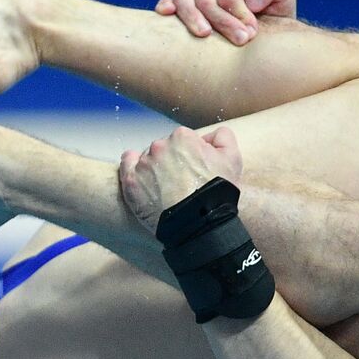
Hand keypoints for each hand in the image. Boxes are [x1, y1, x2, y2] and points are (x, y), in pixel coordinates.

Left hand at [119, 125, 243, 232]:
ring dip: (154, 168)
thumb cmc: (216, 193)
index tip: (194, 170)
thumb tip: (211, 135)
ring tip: (166, 189)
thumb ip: (223, 136)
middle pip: (164, 148)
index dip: (191, 155)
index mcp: (183, 137)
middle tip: (182, 182)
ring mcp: (143, 164)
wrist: (199, 222)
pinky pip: (126, 165)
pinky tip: (142, 178)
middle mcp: (160, 146)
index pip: (184, 140)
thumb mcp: (232, 159)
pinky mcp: (131, 181)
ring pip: (147, 158)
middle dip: (172, 161)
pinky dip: (132, 168)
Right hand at [155, 0, 297, 44]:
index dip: (239, 11)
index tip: (252, 32)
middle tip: (241, 40)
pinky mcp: (181, 14)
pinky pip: (168, 3)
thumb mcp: (284, 1)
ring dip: (193, 17)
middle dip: (223, 20)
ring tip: (205, 35)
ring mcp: (195, 0)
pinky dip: (165, 6)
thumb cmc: (275, 20)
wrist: (265, 45)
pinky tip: (167, 15)